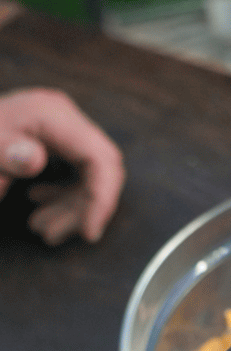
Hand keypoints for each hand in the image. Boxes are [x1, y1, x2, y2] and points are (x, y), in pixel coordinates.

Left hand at [0, 88, 124, 244]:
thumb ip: (5, 152)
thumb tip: (33, 158)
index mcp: (51, 114)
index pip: (99, 158)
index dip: (101, 198)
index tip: (87, 233)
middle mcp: (64, 117)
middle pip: (101, 169)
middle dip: (84, 207)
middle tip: (51, 235)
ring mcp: (62, 127)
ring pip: (90, 175)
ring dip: (72, 207)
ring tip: (41, 228)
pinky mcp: (57, 139)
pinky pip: (77, 172)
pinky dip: (64, 195)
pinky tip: (38, 203)